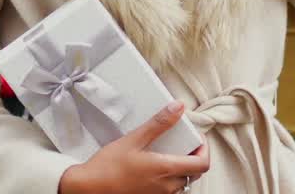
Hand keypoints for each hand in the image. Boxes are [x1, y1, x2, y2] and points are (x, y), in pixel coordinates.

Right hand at [58, 102, 209, 193]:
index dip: (205, 150)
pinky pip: (169, 190)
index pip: (202, 164)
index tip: (197, 139)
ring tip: (167, 154)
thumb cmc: (108, 167)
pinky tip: (154, 168)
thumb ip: (159, 123)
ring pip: (182, 183)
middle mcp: (167, 187)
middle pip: (194, 174)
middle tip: (184, 144)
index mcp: (166, 170)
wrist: (89, 188)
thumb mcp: (134, 139)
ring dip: (181, 169)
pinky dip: (169, 178)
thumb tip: (178, 108)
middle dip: (193, 157)